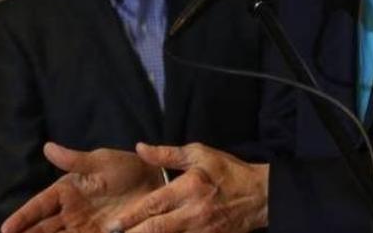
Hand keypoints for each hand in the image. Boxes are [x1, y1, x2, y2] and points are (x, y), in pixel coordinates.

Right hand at [0, 143, 162, 232]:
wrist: (156, 182)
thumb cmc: (126, 167)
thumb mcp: (100, 161)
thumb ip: (74, 160)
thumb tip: (48, 148)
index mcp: (66, 191)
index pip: (38, 206)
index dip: (22, 218)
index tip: (6, 229)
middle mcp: (70, 212)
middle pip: (42, 229)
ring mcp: (84, 227)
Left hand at [105, 142, 268, 232]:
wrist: (260, 196)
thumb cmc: (227, 172)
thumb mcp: (199, 154)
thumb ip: (167, 154)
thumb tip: (140, 148)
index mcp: (189, 188)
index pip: (154, 205)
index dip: (131, 217)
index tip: (112, 225)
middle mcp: (193, 213)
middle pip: (157, 230)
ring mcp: (201, 232)